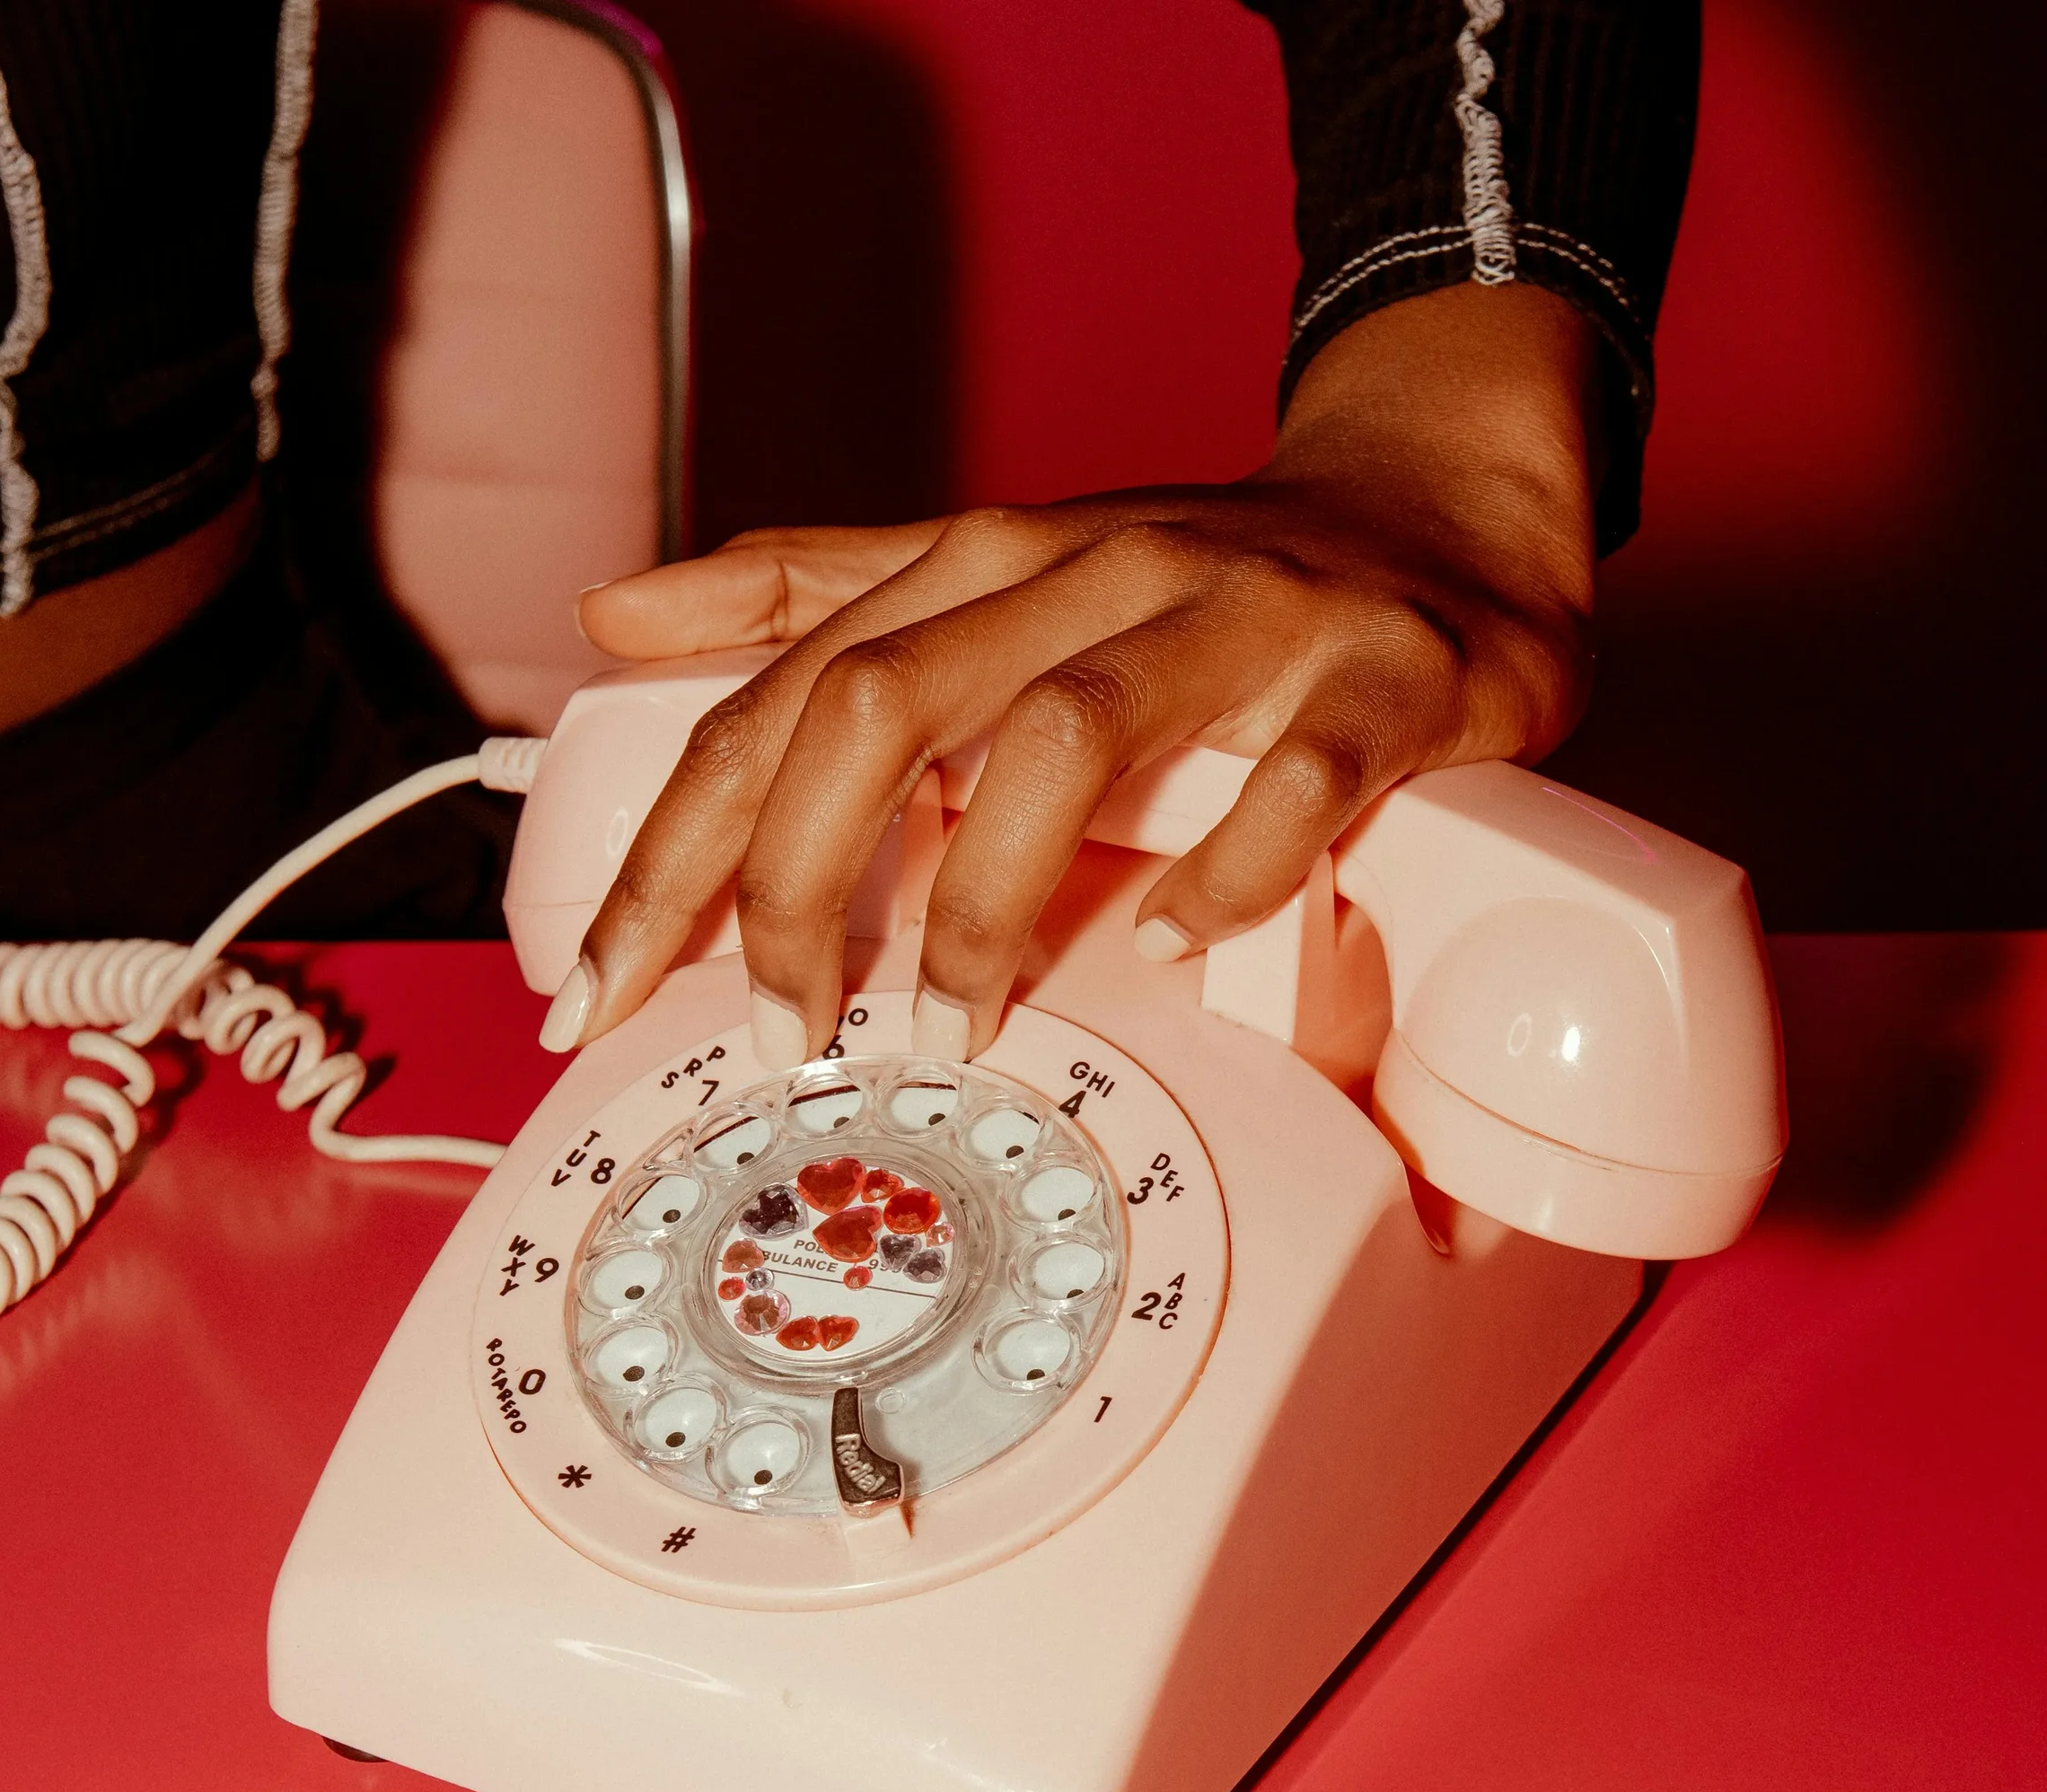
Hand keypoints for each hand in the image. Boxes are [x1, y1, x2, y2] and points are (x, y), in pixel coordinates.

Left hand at [562, 282, 1601, 1066]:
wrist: (1447, 503)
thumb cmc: (1202, 577)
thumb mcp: (991, 570)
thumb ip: (808, 594)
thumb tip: (612, 614)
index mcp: (984, 561)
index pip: (782, 698)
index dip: (674, 849)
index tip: (599, 991)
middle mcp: (1092, 571)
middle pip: (888, 704)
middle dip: (801, 882)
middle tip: (782, 1034)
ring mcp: (1239, 617)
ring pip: (1066, 735)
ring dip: (984, 898)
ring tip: (950, 1027)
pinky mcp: (1379, 677)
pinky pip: (1291, 780)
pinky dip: (1224, 873)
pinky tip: (1174, 944)